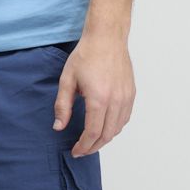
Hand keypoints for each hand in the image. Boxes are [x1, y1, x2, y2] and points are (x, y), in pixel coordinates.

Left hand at [52, 35, 134, 155]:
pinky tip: (105, 128)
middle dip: (93, 147)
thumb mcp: (67, 80)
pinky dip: (115, 128)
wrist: (107, 38)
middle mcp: (116, 100)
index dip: (83, 146)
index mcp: (99, 99)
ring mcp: (126, 97)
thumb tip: (58, 127)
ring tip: (92, 141)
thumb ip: (62, 106)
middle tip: (82, 150)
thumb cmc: (87, 55)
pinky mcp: (131, 93)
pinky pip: (125, 118)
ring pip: (117, 129)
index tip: (75, 151)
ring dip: (105, 139)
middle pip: (107, 135)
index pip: (92, 133)